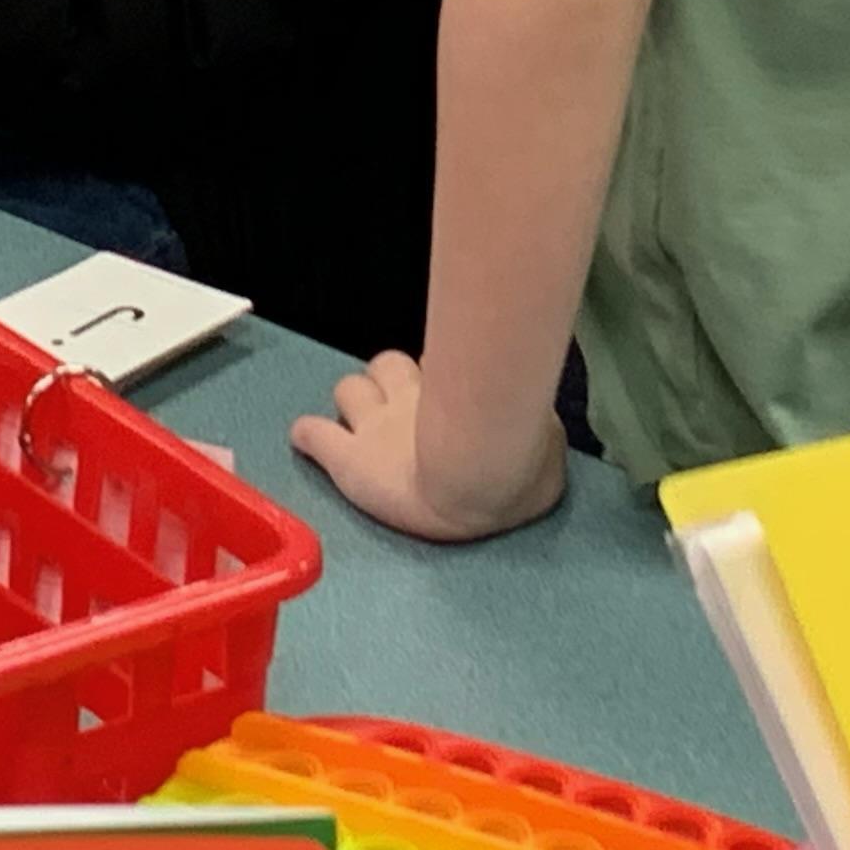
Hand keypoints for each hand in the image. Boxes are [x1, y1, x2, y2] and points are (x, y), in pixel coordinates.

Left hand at [290, 351, 569, 543]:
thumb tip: (542, 435)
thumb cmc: (517, 468)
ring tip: (360, 425)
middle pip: (387, 364)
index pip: (439, 363)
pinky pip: (312, 434)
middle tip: (399, 409)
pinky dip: (308, 435)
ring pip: (349, 388)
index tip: (445, 390)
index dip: (437, 374)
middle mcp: (412, 399)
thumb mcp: (543, 445)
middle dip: (389, 381)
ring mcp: (375, 427)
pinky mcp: (346, 459)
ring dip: (354, 402)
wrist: (477, 486)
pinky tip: (306, 438)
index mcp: (457, 393)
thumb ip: (533, 434)